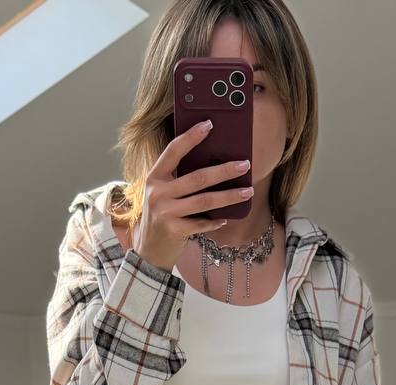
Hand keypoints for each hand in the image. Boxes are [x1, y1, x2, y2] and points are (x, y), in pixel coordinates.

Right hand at [132, 120, 253, 271]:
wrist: (148, 249)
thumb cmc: (161, 215)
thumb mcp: (163, 193)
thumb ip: (179, 178)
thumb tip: (214, 163)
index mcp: (154, 176)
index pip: (173, 151)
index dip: (191, 137)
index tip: (209, 124)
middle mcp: (157, 192)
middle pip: (197, 177)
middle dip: (224, 170)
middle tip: (245, 165)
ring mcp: (165, 212)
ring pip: (204, 201)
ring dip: (229, 196)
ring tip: (248, 191)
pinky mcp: (173, 230)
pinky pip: (202, 224)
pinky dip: (215, 221)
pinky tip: (226, 218)